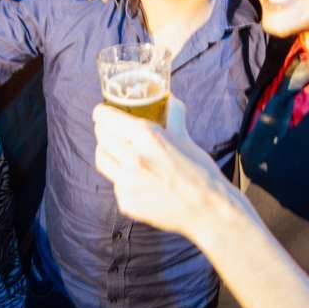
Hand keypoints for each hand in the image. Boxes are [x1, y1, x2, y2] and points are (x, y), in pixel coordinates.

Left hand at [93, 95, 228, 237]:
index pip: (105, 117)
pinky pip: (115, 183)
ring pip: (102, 159)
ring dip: (108, 152)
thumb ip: (173, 115)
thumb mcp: (185, 137)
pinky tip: (138, 179)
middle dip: (105, 130)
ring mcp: (126, 182)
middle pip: (101, 136)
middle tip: (112, 130)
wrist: (207, 209)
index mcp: (146, 136)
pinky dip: (122, 178)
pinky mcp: (126, 202)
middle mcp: (132, 158)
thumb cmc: (200, 171)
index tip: (104, 112)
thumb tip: (170, 98)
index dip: (102, 112)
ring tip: (119, 152)